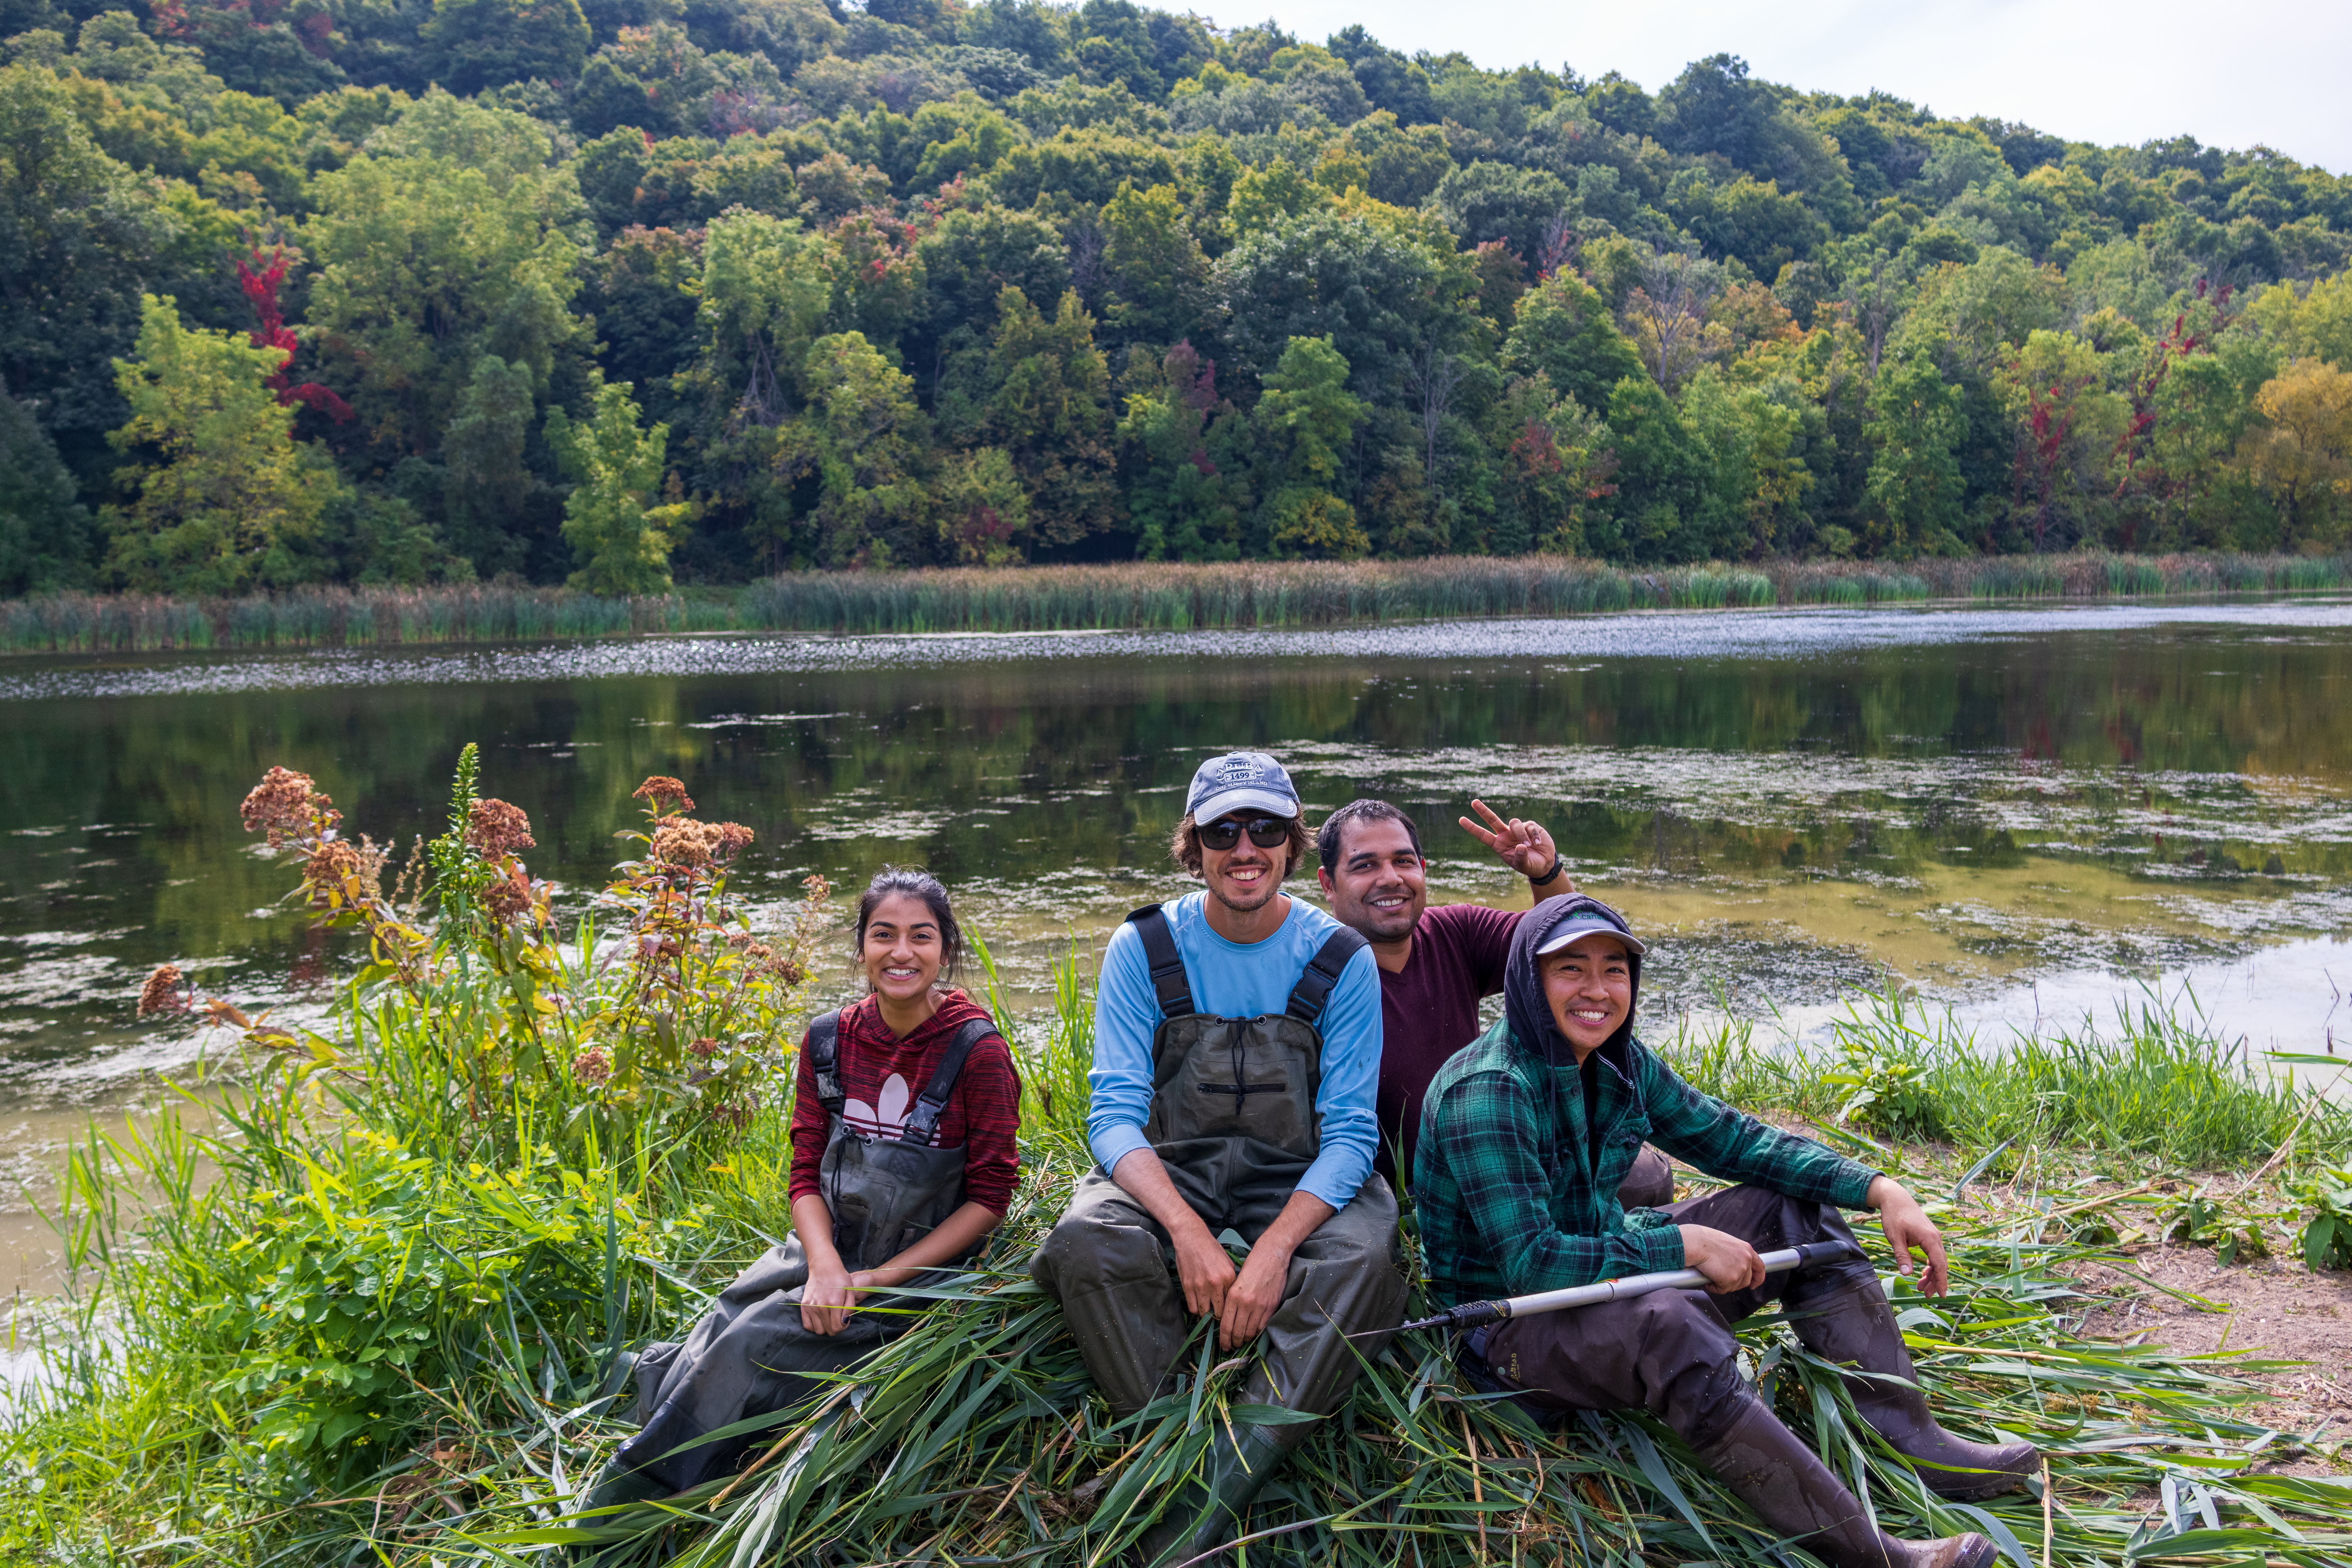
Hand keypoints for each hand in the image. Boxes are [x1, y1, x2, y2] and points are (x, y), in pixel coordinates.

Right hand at [801, 1262, 859, 1334]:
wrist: (824, 1267)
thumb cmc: (839, 1278)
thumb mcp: (850, 1291)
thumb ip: (849, 1309)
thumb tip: (844, 1323)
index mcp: (834, 1303)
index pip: (837, 1328)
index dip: (842, 1327)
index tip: (844, 1321)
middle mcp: (821, 1307)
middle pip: (828, 1331)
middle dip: (835, 1328)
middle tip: (837, 1319)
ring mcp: (811, 1307)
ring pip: (818, 1330)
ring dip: (825, 1327)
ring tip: (828, 1318)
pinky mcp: (804, 1306)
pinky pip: (807, 1325)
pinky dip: (814, 1326)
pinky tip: (819, 1319)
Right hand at [1171, 1220, 1238, 1319]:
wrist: (1191, 1238)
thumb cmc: (1210, 1247)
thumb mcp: (1227, 1261)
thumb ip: (1231, 1278)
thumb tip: (1233, 1293)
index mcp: (1228, 1277)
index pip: (1231, 1303)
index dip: (1230, 1310)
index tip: (1228, 1313)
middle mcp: (1215, 1284)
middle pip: (1219, 1312)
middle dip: (1219, 1316)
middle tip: (1218, 1316)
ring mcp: (1200, 1286)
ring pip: (1204, 1312)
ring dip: (1206, 1313)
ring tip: (1207, 1311)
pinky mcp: (1187, 1286)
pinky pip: (1192, 1307)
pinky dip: (1195, 1309)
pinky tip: (1198, 1305)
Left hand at [1218, 1243, 1290, 1349]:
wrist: (1271, 1255)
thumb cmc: (1251, 1265)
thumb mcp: (1235, 1281)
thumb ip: (1231, 1300)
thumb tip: (1227, 1318)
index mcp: (1233, 1296)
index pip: (1225, 1326)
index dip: (1224, 1339)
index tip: (1223, 1344)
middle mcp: (1246, 1303)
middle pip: (1238, 1332)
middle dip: (1234, 1342)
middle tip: (1232, 1346)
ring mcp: (1260, 1306)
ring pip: (1251, 1332)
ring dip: (1245, 1340)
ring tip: (1242, 1342)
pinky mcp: (1271, 1306)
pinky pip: (1263, 1326)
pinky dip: (1257, 1333)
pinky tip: (1254, 1333)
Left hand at [1459, 799, 1567, 885]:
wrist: (1544, 863)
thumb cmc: (1529, 865)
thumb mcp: (1523, 866)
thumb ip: (1520, 857)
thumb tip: (1521, 846)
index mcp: (1499, 844)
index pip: (1483, 835)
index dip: (1473, 828)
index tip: (1461, 820)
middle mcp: (1505, 834)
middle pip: (1492, 819)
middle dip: (1483, 810)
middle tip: (1473, 802)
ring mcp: (1517, 829)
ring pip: (1514, 823)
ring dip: (1521, 834)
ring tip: (1529, 845)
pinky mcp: (1530, 826)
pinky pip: (1530, 826)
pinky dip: (1533, 835)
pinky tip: (1537, 843)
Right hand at [1679, 1224, 1765, 1293]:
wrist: (1695, 1243)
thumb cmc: (1704, 1241)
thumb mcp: (1726, 1244)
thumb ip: (1734, 1254)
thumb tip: (1731, 1266)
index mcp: (1746, 1248)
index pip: (1760, 1267)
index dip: (1758, 1278)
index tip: (1754, 1284)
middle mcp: (1746, 1259)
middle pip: (1746, 1280)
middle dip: (1735, 1284)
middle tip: (1721, 1280)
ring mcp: (1740, 1270)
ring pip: (1734, 1286)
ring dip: (1722, 1285)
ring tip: (1711, 1276)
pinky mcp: (1731, 1279)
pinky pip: (1722, 1290)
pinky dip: (1714, 1287)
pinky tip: (1707, 1280)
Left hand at [1868, 1177, 1949, 1295]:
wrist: (1896, 1198)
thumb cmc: (1894, 1215)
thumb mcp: (1894, 1237)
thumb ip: (1902, 1255)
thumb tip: (1907, 1274)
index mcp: (1930, 1238)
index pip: (1939, 1264)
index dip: (1941, 1281)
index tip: (1941, 1295)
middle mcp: (1936, 1238)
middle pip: (1941, 1265)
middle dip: (1935, 1281)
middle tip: (1926, 1295)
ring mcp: (1934, 1236)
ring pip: (1938, 1260)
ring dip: (1932, 1274)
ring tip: (1922, 1288)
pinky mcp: (1929, 1236)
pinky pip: (1934, 1254)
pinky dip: (1930, 1265)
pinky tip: (1923, 1273)